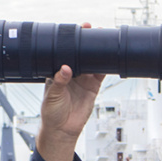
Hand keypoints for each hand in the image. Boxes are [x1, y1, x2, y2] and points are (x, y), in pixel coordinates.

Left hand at [36, 23, 104, 160]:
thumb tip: (64, 69)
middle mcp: (70, 73)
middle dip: (85, 42)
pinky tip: (109, 59)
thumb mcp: (52, 96)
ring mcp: (83, 79)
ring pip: (92, 61)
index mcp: (57, 71)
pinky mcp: (93, 87)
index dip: (69, 42)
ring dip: (96, 52)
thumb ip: (58, 82)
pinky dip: (106, 66)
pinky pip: (101, 73)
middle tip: (90, 31)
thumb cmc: (51, 113)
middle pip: (79, 53)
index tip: (74, 32)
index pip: (64, 52)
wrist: (62, 130)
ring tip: (102, 41)